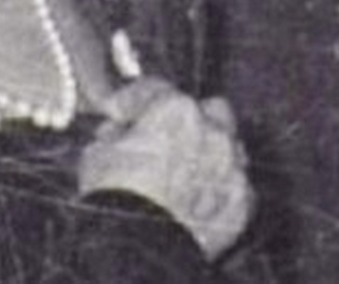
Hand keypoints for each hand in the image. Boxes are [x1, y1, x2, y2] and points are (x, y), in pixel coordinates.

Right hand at [78, 77, 252, 258]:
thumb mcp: (97, 154)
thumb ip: (114, 133)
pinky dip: (218, 189)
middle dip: (189, 120)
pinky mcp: (241, 200)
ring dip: (210, 153)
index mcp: (176, 110)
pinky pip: (234, 185)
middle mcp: (213, 131)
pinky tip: (198, 200)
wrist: (139, 249)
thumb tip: (118, 132)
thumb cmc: (116, 199)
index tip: (120, 114)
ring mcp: (232, 166)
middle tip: (165, 140)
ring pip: (229, 146)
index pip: (154, 90)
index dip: (132, 102)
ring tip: (185, 173)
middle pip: (209, 110)